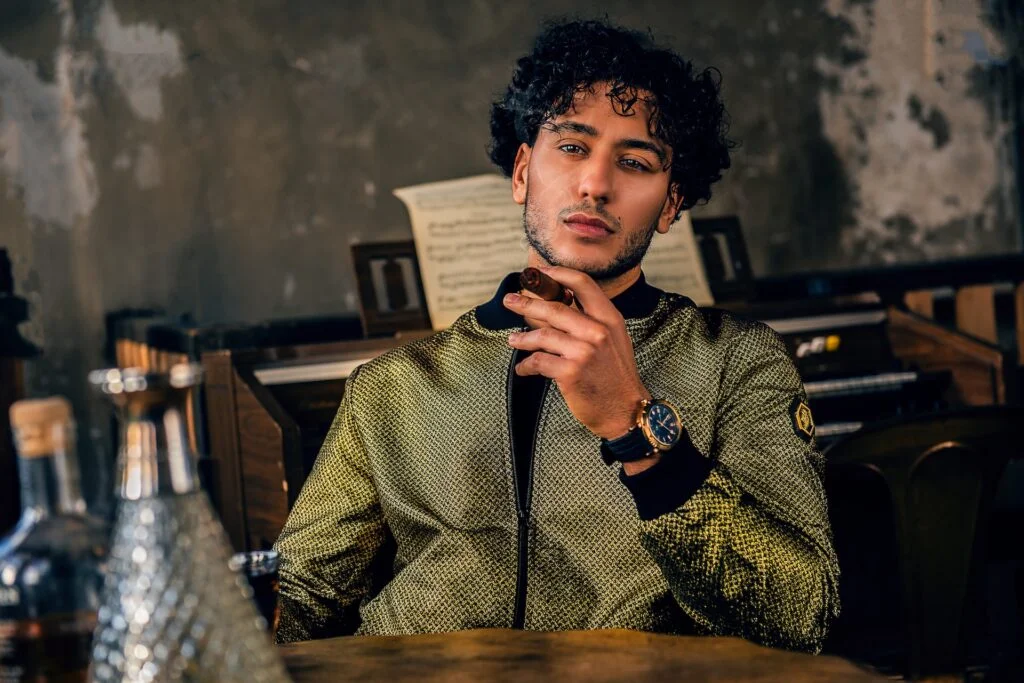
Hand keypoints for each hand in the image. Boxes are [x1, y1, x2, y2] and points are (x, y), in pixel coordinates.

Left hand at [504, 266, 650, 440]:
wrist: (626, 410)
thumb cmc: (616, 376)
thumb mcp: (614, 340)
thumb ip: (592, 321)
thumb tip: (559, 305)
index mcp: (610, 318)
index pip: (583, 284)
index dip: (558, 274)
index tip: (541, 272)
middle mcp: (598, 331)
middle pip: (554, 308)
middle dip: (526, 303)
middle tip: (509, 300)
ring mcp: (584, 351)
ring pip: (542, 335)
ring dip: (523, 338)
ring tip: (514, 340)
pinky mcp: (570, 372)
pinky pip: (538, 361)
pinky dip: (526, 365)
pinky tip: (523, 369)